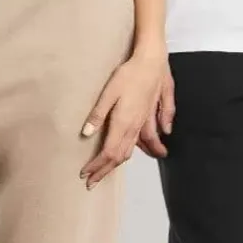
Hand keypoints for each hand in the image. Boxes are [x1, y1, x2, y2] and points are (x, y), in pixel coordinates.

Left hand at [80, 49, 168, 187]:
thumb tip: (86, 133)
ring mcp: (146, 121)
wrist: (153, 60)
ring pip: (135, 148)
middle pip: (121, 155)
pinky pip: (151, 135)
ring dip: (124, 161)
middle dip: (106, 170)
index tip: (86, 176)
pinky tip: (155, 148)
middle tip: (94, 181)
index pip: (109, 153)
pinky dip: (151, 145)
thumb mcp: (109, 92)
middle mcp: (136, 127)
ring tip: (116, 169)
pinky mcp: (153, 113)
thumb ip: (98, 114)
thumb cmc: (129, 74)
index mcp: (123, 123)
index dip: (97, 166)